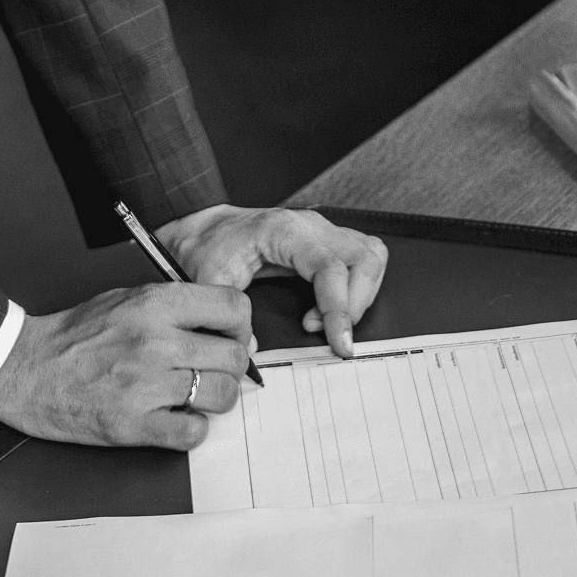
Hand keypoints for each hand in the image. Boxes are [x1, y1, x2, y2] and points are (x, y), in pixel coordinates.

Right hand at [0, 283, 252, 448]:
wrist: (22, 369)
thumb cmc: (76, 335)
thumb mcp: (128, 298)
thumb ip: (180, 308)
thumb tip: (234, 330)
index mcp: (155, 304)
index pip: (233, 307)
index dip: (241, 325)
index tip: (231, 336)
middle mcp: (155, 342)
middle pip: (234, 356)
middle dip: (231, 366)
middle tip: (213, 371)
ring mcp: (145, 385)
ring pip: (223, 395)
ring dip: (217, 399)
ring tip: (194, 396)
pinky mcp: (133, 424)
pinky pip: (193, 433)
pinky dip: (192, 429)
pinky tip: (176, 418)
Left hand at [156, 205, 387, 356]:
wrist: (204, 230)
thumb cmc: (207, 250)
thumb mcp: (209, 282)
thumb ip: (228, 317)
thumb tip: (252, 351)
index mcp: (284, 230)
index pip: (331, 268)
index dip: (340, 309)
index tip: (340, 343)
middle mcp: (310, 225)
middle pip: (363, 259)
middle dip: (355, 305)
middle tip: (331, 335)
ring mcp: (322, 230)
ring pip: (371, 256)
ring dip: (361, 294)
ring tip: (327, 321)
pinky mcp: (326, 240)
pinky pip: (363, 256)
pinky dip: (359, 286)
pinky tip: (330, 308)